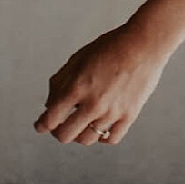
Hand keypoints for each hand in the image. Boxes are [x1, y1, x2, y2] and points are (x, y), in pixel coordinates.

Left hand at [34, 23, 168, 146]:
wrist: (144, 44)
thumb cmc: (111, 47)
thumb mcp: (79, 58)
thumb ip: (60, 81)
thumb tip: (50, 105)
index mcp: (77, 87)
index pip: (51, 119)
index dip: (42, 125)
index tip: (40, 126)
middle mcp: (93, 104)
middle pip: (66, 135)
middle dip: (58, 132)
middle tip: (60, 126)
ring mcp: (112, 112)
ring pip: (87, 139)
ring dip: (78, 135)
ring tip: (80, 127)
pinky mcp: (129, 115)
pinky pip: (111, 138)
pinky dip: (102, 138)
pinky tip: (100, 129)